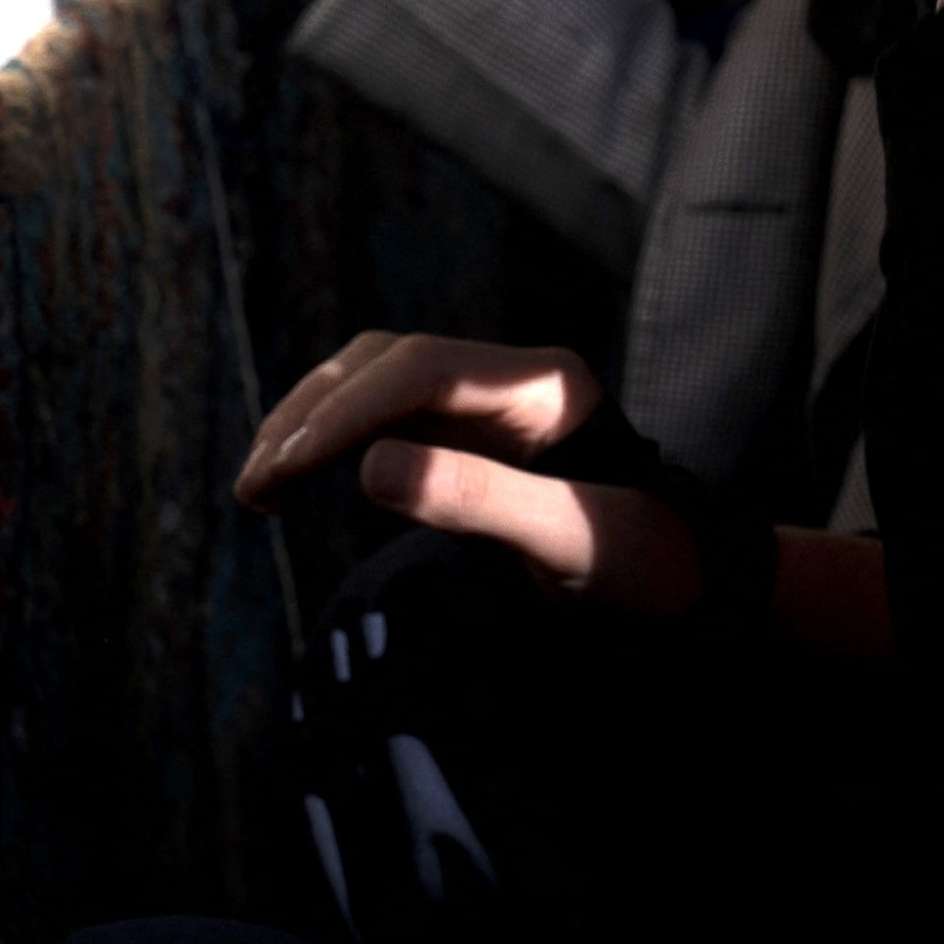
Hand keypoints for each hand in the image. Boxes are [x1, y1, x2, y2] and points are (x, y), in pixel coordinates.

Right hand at [234, 331, 698, 616]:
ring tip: (259, 488)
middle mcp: (510, 376)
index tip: (288, 466)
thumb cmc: (646, 564)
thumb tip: (374, 465)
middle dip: (313, 415)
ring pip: (375, 380)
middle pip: (388, 362)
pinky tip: (295, 476)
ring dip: (311, 422)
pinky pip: (382, 413)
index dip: (346, 412)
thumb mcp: (571, 541)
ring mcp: (486, 400)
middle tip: (257, 486)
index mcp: (543, 385)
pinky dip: (331, 437)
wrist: (686, 581)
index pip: (422, 369)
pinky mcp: (466, 431)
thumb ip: (480, 500)